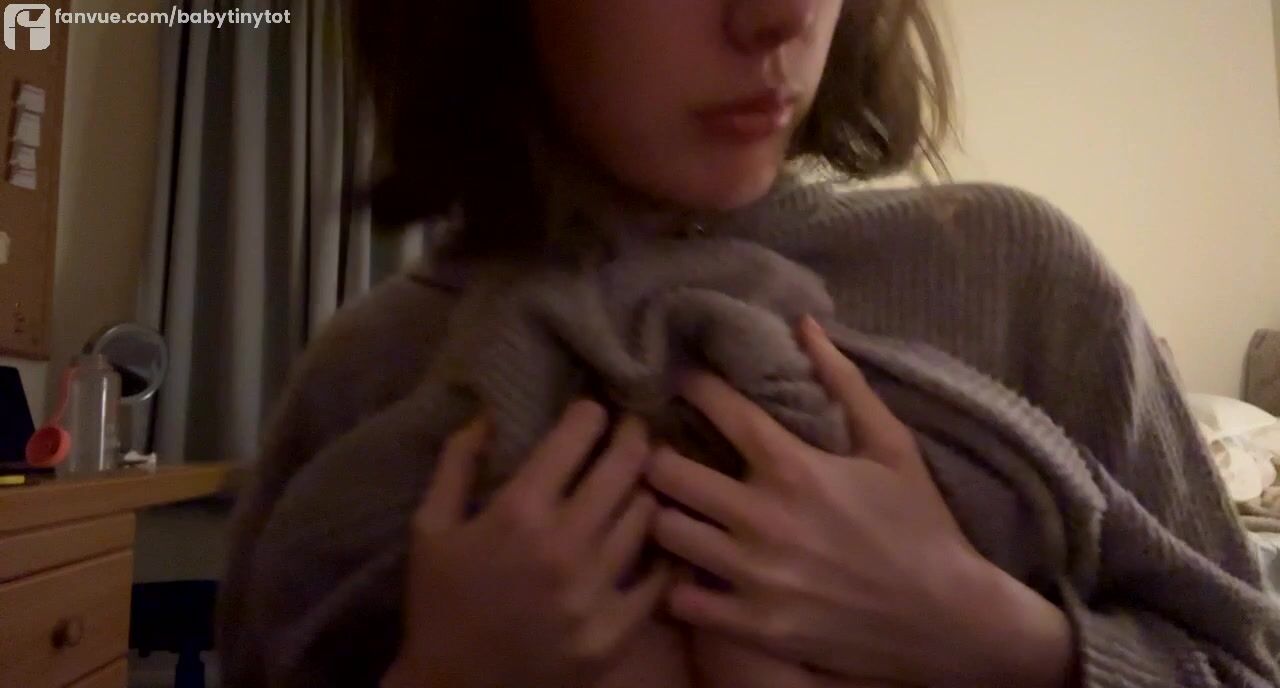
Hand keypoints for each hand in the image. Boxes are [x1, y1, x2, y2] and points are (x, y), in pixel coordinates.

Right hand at [385, 404, 670, 687]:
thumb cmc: (439, 603)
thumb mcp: (429, 527)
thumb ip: (457, 463)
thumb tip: (488, 412)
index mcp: (517, 513)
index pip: (575, 437)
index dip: (590, 414)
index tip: (593, 409)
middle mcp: (563, 545)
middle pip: (625, 467)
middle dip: (633, 436)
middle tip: (635, 428)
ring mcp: (594, 592)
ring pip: (645, 516)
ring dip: (645, 490)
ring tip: (643, 480)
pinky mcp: (614, 633)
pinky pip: (657, 579)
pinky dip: (661, 554)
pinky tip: (656, 540)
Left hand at [646, 317, 1071, 687]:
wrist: (950, 619)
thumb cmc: (922, 525)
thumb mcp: (893, 445)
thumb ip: (844, 383)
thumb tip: (805, 323)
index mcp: (794, 467)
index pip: (720, 408)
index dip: (692, 386)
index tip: (682, 382)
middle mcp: (763, 517)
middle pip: (665, 472)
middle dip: (659, 457)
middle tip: (664, 456)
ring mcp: (754, 575)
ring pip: (664, 532)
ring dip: (664, 518)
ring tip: (676, 513)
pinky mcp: (754, 625)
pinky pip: (681, 602)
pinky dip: (680, 588)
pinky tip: (695, 576)